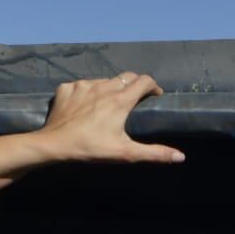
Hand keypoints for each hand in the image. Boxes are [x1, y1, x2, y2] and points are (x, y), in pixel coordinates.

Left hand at [38, 72, 183, 164]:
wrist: (54, 144)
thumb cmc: (90, 148)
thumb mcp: (125, 153)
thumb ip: (154, 153)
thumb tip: (181, 157)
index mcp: (120, 100)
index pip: (144, 81)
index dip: (153, 86)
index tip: (155, 95)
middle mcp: (103, 87)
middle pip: (126, 76)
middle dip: (134, 84)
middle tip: (135, 99)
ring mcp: (83, 85)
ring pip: (104, 80)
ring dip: (111, 88)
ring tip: (109, 104)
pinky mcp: (66, 88)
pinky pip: (82, 84)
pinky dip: (88, 91)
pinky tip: (86, 105)